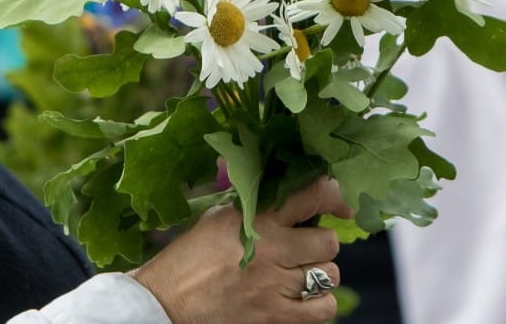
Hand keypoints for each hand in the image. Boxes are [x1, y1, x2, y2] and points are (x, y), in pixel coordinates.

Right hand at [130, 178, 351, 323]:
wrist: (166, 302)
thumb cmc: (188, 258)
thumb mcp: (218, 217)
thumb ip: (254, 206)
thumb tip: (289, 194)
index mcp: (256, 218)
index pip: (311, 196)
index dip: (334, 197)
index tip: (339, 205)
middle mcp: (271, 249)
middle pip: (328, 242)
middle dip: (320, 243)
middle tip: (303, 246)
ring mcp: (275, 286)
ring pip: (329, 275)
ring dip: (319, 273)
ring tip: (299, 273)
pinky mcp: (275, 316)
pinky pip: (323, 310)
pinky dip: (319, 304)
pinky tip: (301, 297)